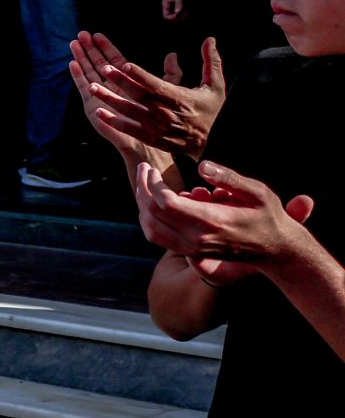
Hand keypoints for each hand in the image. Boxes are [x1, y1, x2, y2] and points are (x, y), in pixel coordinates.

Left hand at [70, 32, 224, 160]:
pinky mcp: (152, 138)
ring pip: (129, 112)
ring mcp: (157, 127)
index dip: (140, 75)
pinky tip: (99, 112)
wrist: (213, 144)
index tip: (125, 64)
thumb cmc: (213, 111)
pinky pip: (129, 129)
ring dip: (109, 100)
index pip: (156, 85)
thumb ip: (210, 62)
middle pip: (138, 96)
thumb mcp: (216, 86)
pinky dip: (114, 122)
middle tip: (103, 68)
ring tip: (91, 88)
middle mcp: (166, 113)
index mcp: (180, 98)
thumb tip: (209, 39)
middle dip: (120, 82)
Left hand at [132, 160, 315, 273]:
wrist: (276, 250)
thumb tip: (202, 166)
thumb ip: (229, 179)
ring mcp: (192, 248)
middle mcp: (197, 238)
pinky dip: (149, 219)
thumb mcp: (258, 192)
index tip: (154, 168)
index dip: (153, 184)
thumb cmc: (268, 216)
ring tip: (145, 183)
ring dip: (141, 205)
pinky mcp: (190, 252)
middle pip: (152, 214)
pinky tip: (153, 202)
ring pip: (150, 229)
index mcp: (211, 220)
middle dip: (142, 188)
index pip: (165, 203)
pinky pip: (158, 238)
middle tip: (144, 169)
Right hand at [163, 0, 188, 22]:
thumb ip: (179, 2)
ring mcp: (174, 9)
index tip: (179, 13)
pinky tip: (189, 8)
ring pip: (179, 18)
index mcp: (165, 4)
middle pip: (173, 18)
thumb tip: (177, 12)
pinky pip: (183, 15)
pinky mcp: (180, 9)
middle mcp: (169, 8)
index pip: (166, 16)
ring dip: (184, 15)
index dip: (172, 17)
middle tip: (186, 10)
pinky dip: (186, 13)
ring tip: (188, 7)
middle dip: (180, 16)